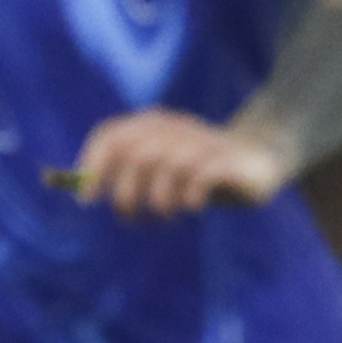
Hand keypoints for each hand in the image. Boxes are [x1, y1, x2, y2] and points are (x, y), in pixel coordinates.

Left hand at [60, 109, 295, 217]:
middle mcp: (175, 128)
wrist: (259, 158)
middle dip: (126, 194)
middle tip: (131, 218)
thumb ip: (124, 175)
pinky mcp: (228, 160)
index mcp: (153, 124)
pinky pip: (199, 177)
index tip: (87, 202)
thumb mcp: (160, 170)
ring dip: (158, 201)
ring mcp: (203, 142)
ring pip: (166, 167)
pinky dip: (188, 198)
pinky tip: (192, 208)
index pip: (111, 135)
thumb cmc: (198, 170)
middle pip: (135, 155)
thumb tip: (82, 193)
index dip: (92, 168)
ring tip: (166, 216)